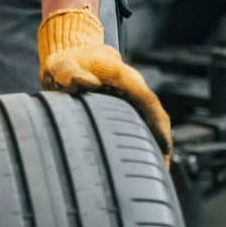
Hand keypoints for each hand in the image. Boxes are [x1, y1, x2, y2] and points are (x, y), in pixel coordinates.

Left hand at [38, 7, 172, 159]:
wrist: (72, 53)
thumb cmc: (64, 63)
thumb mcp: (61, 65)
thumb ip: (70, 72)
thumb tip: (88, 84)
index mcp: (122, 75)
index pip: (146, 99)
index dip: (156, 122)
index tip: (164, 145)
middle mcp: (133, 85)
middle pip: (155, 114)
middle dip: (161, 140)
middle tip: (160, 170)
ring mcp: (132, 95)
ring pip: (151, 120)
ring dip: (156, 143)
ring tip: (154, 173)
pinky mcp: (127, 104)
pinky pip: (141, 122)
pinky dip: (144, 140)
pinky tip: (140, 162)